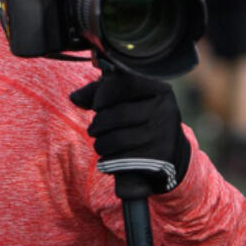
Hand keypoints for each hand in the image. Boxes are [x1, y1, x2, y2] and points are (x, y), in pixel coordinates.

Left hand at [69, 69, 189, 198]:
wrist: (171, 153)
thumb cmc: (139, 119)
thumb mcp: (124, 99)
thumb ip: (98, 92)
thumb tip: (75, 98)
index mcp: (159, 89)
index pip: (124, 84)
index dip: (103, 95)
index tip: (96, 105)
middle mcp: (166, 110)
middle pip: (117, 115)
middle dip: (98, 124)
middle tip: (93, 130)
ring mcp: (166, 135)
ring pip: (118, 140)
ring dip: (101, 145)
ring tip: (100, 145)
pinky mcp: (162, 158)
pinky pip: (125, 161)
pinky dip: (110, 162)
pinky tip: (107, 161)